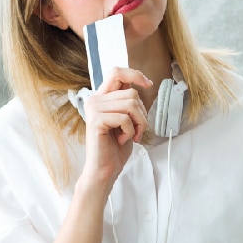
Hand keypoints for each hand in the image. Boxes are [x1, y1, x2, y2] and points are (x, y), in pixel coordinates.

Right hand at [80, 67, 152, 188]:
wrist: (104, 170)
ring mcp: (94, 109)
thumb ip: (128, 102)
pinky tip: (121, 140)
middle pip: (131, 93)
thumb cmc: (116, 147)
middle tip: (137, 130)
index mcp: (101, 97)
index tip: (148, 84)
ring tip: (131, 135)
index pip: (117, 72)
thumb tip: (142, 83)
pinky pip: (124, 118)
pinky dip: (130, 131)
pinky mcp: (96, 120)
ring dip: (138, 123)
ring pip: (131, 104)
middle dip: (142, 114)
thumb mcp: (126, 119)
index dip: (135, 74)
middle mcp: (94, 100)